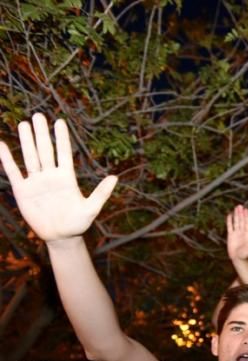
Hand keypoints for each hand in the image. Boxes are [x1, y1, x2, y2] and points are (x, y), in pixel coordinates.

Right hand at [0, 114, 116, 241]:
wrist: (61, 237)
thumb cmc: (78, 223)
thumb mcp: (91, 208)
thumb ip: (101, 193)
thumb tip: (115, 177)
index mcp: (67, 178)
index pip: (64, 153)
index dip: (61, 138)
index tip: (60, 121)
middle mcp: (50, 176)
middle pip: (45, 151)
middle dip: (42, 134)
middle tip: (38, 115)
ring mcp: (36, 182)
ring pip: (30, 157)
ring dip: (27, 142)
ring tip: (24, 124)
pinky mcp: (23, 191)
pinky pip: (14, 172)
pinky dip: (7, 160)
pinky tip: (2, 145)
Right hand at [226, 205, 247, 261]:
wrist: (238, 259)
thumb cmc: (246, 256)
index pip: (247, 223)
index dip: (246, 216)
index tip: (246, 210)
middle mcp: (242, 232)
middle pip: (241, 221)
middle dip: (241, 213)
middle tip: (240, 206)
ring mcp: (236, 233)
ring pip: (236, 222)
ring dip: (236, 215)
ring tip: (236, 208)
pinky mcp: (230, 236)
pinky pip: (230, 226)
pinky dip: (229, 221)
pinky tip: (229, 215)